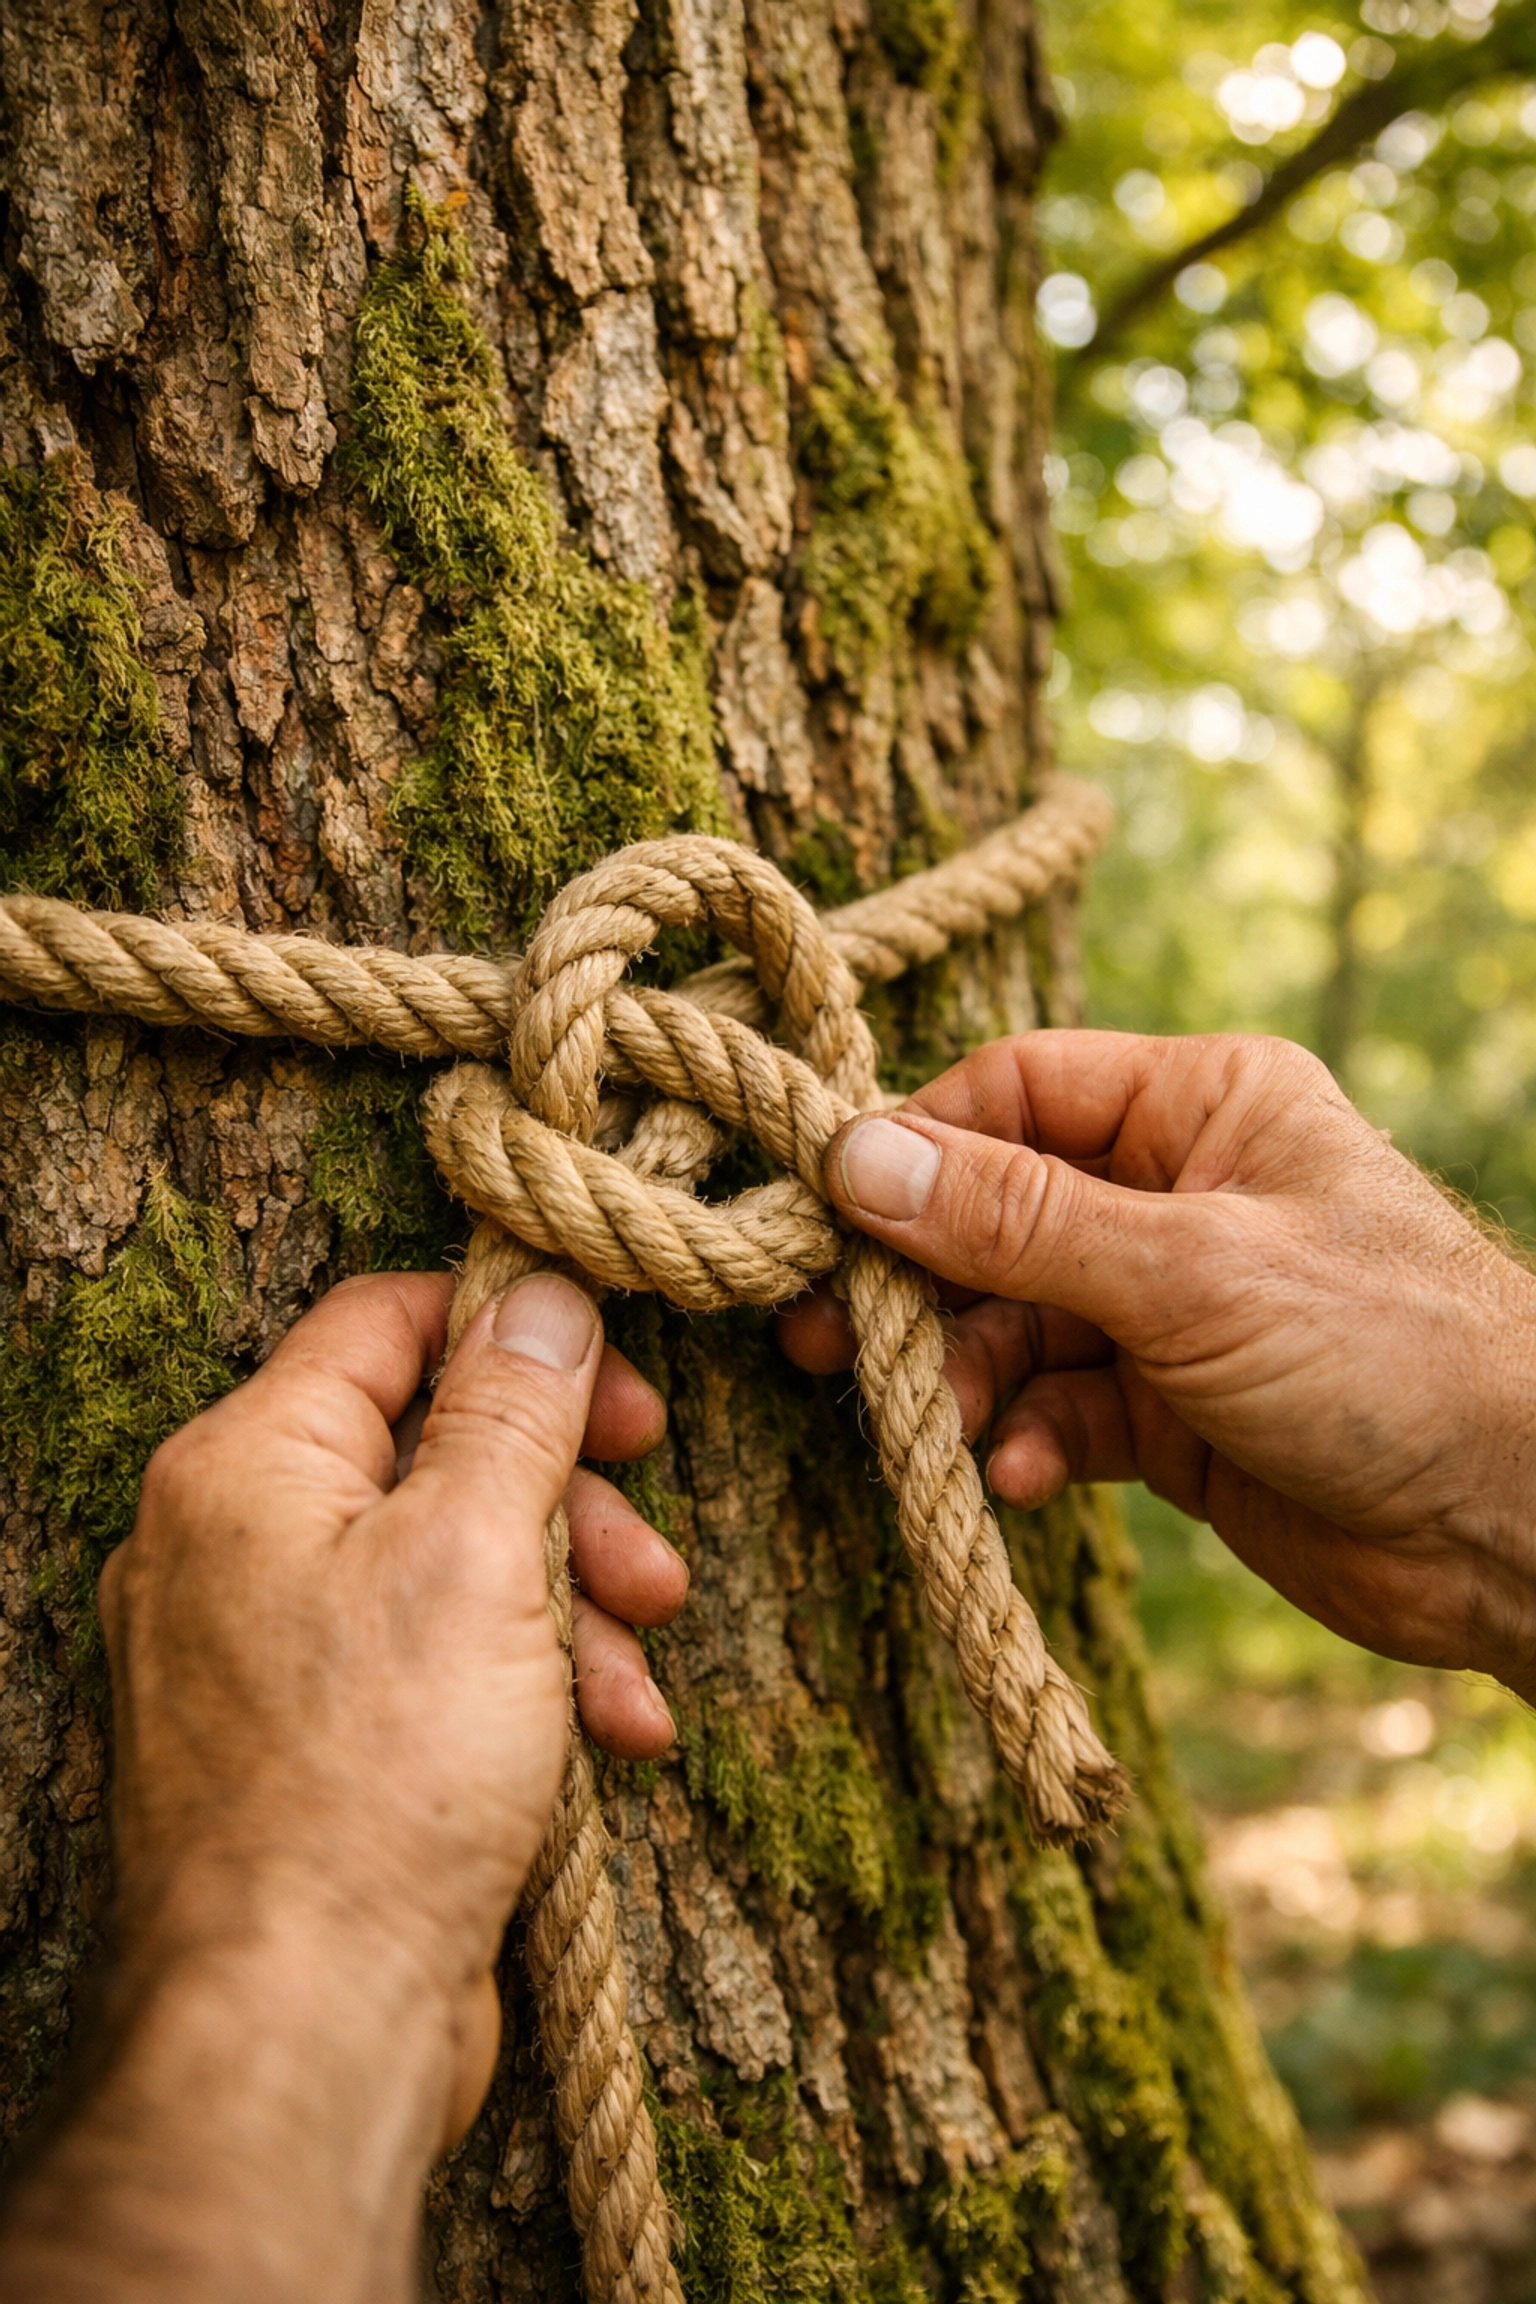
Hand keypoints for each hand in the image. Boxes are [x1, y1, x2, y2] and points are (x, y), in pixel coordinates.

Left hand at [0, 1269, 684, 2302]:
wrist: (303, 2027)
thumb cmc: (374, 1781)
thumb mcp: (475, 1553)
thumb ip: (512, 1408)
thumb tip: (540, 1293)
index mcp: (244, 1464)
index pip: (383, 1321)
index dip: (512, 1332)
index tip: (621, 1379)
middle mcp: (231, 1543)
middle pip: (428, 1451)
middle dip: (565, 1497)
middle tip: (651, 1547)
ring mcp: (263, 1650)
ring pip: (444, 1564)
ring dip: (566, 1601)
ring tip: (642, 1660)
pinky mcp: (308, 1743)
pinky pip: (427, 1664)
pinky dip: (523, 1683)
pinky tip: (611, 1738)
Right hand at [780, 1031, 1535, 1701]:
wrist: (1518, 1525)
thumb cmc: (1385, 1352)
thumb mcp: (1187, 1272)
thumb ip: (1015, 1222)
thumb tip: (854, 1159)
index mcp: (1200, 1107)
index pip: (1014, 1093)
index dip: (916, 1147)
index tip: (823, 1212)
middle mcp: (1179, 1192)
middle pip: (998, 1212)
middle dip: (919, 1278)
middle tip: (829, 1338)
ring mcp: (1174, 1306)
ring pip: (1019, 1319)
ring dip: (966, 1371)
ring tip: (929, 1423)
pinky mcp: (1175, 1411)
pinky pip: (1063, 1407)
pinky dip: (1028, 1436)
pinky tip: (1014, 1472)